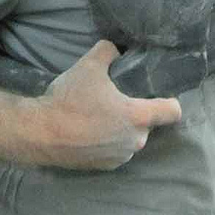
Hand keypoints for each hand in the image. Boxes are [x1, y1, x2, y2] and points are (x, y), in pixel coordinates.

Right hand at [35, 41, 181, 169]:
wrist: (41, 133)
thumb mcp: (88, 65)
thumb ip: (107, 51)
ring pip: (130, 138)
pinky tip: (89, 131)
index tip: (156, 94)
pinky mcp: (105, 167)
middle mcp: (136, 141)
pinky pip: (115, 151)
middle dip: (135, 112)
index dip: (168, 100)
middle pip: (147, 123)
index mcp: (138, 116)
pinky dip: (107, 142)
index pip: (172, 111)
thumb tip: (115, 47)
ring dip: (120, 128)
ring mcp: (121, 157)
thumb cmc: (70, 99)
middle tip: (114, 99)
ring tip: (98, 116)